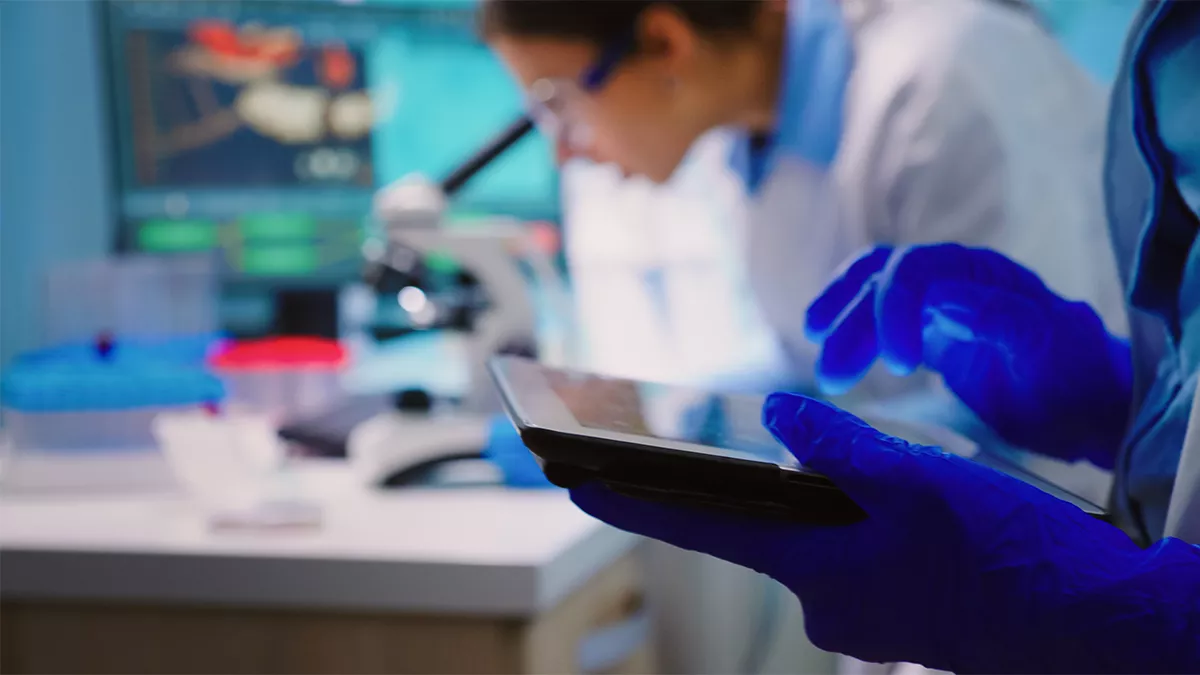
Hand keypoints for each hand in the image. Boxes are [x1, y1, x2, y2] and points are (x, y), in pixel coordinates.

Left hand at [571, 394, 1199, 673]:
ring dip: (813, 508)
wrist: (1094, 627)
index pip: (701, 525)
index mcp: (816, 567)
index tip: (570, 481)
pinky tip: (892, 511)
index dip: (632, 499)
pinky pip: (850, 561)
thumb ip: (841, 446)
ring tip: (851, 477)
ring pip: (813, 543)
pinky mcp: (894, 618)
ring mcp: (861, 618)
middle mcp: (825, 602)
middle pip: (757, 532)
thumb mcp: (924, 481)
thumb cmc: (1011, 553)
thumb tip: (781, 417)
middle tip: (699, 452)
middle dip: (730, 491)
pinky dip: (852, 528)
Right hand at [806, 244, 1130, 467]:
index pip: (915, 271)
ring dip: (843, 330)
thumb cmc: (1077, 376)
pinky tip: (835, 356)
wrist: (1091, 407)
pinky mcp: (927, 335)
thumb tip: (942, 298)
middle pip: (882, 283)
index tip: (897, 366)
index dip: (893, 309)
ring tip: (827, 373)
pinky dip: (852, 335)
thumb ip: (1001, 318)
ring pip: (871, 299)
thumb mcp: (1049, 347)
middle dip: (853, 325)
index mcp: (981, 274)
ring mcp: (937, 306)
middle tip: (832, 376)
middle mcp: (952, 280)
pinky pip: (878, 322)